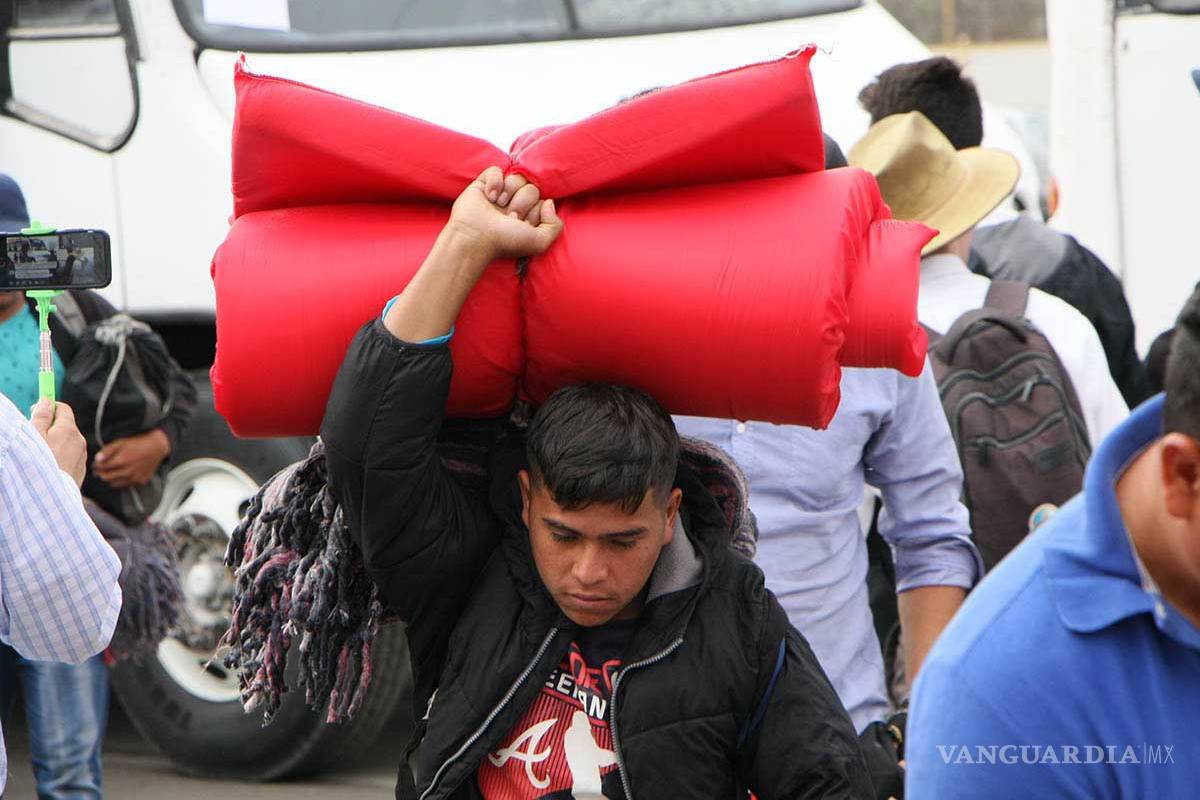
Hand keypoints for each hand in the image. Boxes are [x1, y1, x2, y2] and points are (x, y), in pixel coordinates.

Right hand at [30, 399, 86, 487]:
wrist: (50, 497)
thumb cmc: (39, 464)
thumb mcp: (34, 436)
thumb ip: (41, 417)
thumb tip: (46, 402)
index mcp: (69, 430)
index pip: (63, 408)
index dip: (49, 407)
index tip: (36, 410)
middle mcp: (79, 441)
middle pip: (65, 425)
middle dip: (50, 426)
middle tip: (33, 434)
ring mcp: (82, 456)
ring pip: (67, 442)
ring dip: (55, 443)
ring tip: (39, 454)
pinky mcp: (80, 470)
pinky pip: (69, 457)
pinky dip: (60, 456)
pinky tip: (48, 466)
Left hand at [93, 429, 170, 488]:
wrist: (156, 448)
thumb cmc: (138, 444)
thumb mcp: (121, 442)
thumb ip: (107, 451)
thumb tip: (97, 460)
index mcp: (121, 460)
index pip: (102, 468)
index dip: (96, 466)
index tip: (95, 465)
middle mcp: (127, 471)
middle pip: (106, 477)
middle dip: (100, 474)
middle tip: (99, 470)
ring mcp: (134, 478)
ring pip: (114, 483)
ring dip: (109, 478)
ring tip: (109, 472)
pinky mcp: (140, 481)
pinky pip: (125, 484)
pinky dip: (120, 481)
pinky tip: (121, 474)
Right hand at [445, 167, 562, 261]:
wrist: (475, 238)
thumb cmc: (505, 242)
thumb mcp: (540, 242)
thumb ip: (555, 226)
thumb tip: (549, 202)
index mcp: (528, 218)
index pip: (543, 201)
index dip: (535, 211)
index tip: (521, 224)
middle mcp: (514, 205)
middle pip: (532, 188)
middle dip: (522, 203)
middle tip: (509, 217)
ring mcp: (500, 194)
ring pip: (516, 177)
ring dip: (509, 193)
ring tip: (498, 206)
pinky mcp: (482, 185)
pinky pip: (496, 170)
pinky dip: (494, 181)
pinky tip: (489, 196)